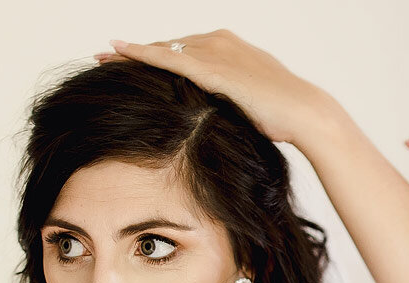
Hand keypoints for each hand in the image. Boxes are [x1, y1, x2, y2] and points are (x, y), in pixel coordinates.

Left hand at [97, 30, 332, 146]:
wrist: (306, 113)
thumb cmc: (287, 115)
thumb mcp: (255, 100)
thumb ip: (233, 97)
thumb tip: (223, 114)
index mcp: (230, 46)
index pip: (185, 47)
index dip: (158, 53)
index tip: (136, 59)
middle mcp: (219, 41)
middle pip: (168, 45)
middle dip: (138, 52)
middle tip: (107, 57)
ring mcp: (214, 52)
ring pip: (161, 49)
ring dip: (130, 53)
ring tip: (103, 58)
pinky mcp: (210, 68)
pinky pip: (165, 58)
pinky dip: (138, 54)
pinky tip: (116, 53)